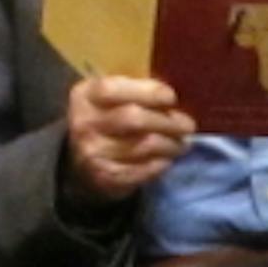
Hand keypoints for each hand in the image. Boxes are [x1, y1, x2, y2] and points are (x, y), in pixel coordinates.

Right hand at [64, 75, 193, 204]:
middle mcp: (84, 124)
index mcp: (85, 96)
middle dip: (167, 122)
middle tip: (188, 126)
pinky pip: (141, 171)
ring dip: (170, 145)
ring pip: (142, 146)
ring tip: (182, 143)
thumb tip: (174, 97)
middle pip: (133, 118)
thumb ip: (137, 90)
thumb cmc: (108, 116)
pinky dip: (160, 164)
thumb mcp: (114, 95)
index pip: (112, 89)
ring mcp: (91, 153)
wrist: (80, 158)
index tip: (172, 97)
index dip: (147, 92)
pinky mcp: (103, 177)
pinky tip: (167, 159)